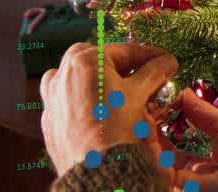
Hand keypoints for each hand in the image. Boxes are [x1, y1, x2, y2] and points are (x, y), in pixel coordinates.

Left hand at [39, 42, 176, 175]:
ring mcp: (52, 98)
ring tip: (116, 92)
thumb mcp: (139, 94)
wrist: (93, 167)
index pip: (124, 51)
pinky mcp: (49, 120)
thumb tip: (167, 62)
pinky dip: (84, 101)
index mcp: (84, 60)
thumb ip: (154, 73)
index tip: (166, 61)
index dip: (150, 55)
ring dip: (97, 80)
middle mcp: (62, 74)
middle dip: (122, 66)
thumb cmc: (115, 124)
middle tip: (143, 76)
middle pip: (98, 61)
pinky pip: (68, 102)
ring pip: (76, 79)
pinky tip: (99, 112)